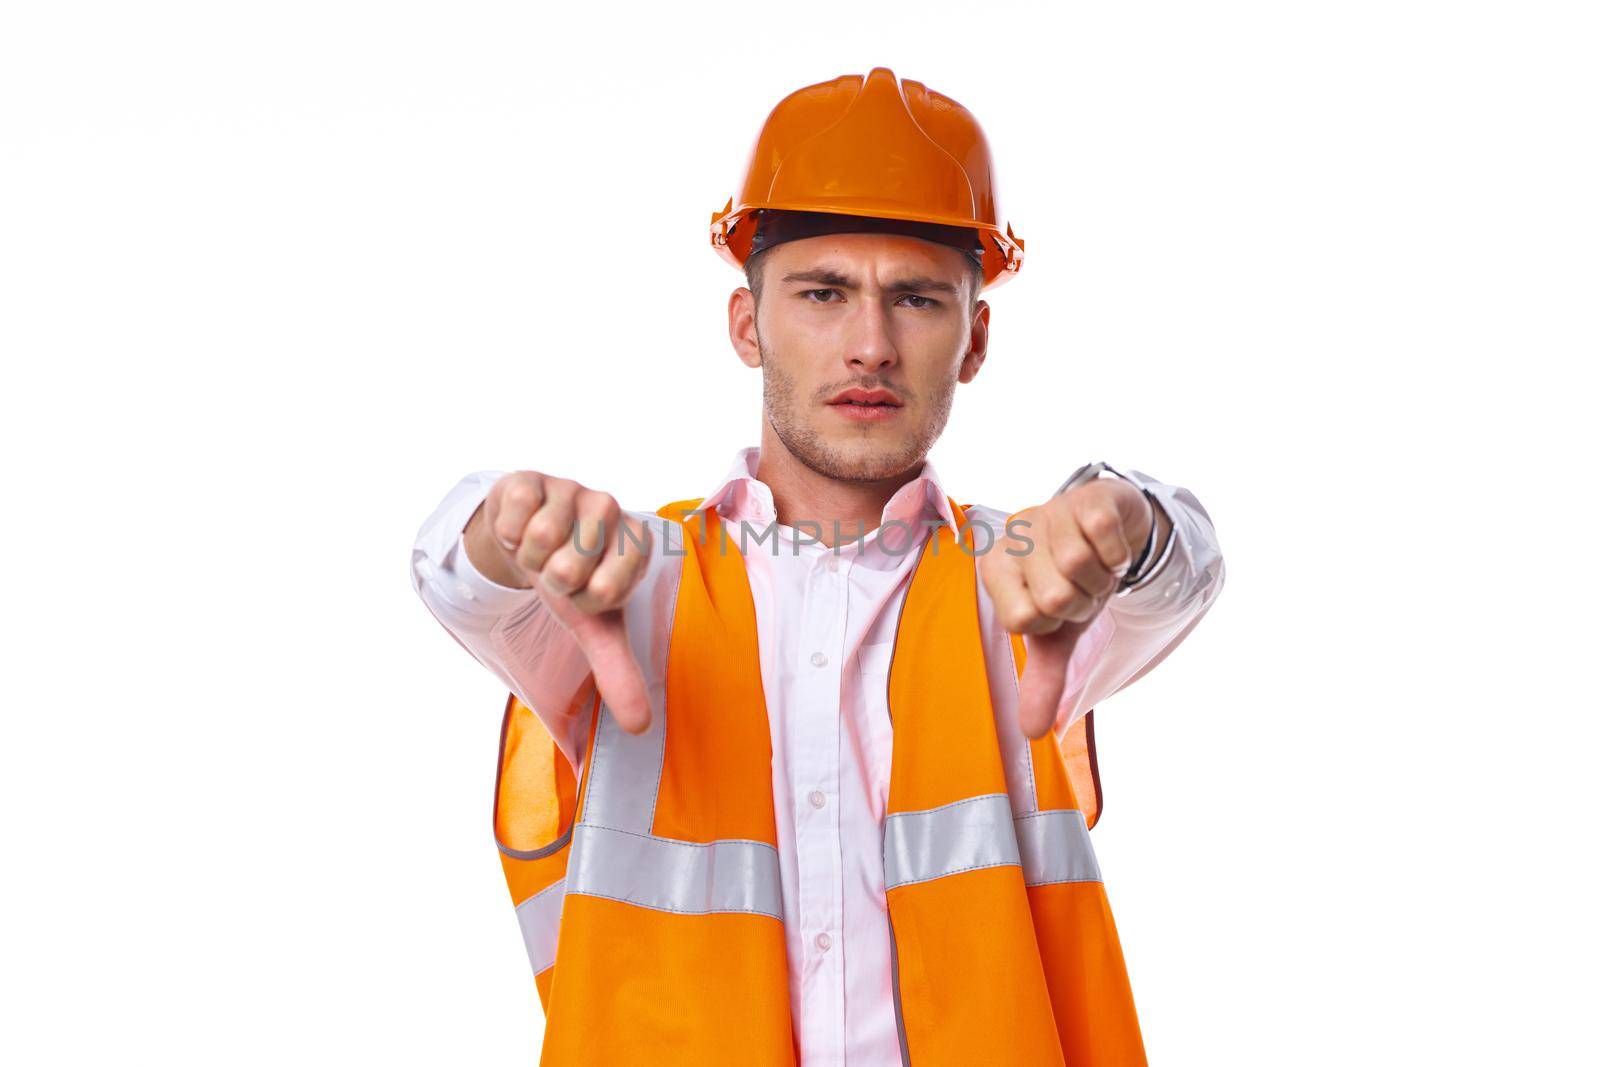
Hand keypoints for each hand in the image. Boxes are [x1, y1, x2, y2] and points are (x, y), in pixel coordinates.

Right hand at [465, 471, 653, 733]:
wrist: (530, 538)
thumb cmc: (573, 580)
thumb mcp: (593, 627)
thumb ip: (618, 672)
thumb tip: (640, 726)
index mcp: (636, 544)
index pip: (606, 590)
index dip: (582, 601)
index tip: (582, 592)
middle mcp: (610, 509)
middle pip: (569, 565)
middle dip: (552, 580)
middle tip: (557, 570)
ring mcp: (570, 488)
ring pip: (541, 537)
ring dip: (529, 557)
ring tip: (539, 551)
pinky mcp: (531, 478)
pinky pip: (514, 515)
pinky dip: (508, 533)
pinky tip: (519, 529)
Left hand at [978, 478, 1152, 739]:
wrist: (1106, 527)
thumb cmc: (1070, 580)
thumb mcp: (1057, 632)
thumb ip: (1042, 681)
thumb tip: (1033, 734)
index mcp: (996, 570)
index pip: (1021, 618)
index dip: (1052, 622)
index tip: (1058, 609)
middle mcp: (1014, 536)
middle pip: (1054, 595)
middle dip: (1082, 601)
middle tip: (1081, 586)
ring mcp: (1048, 511)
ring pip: (1078, 566)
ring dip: (1102, 579)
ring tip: (1095, 567)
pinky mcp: (1085, 497)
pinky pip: (1104, 538)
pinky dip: (1119, 554)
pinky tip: (1111, 547)